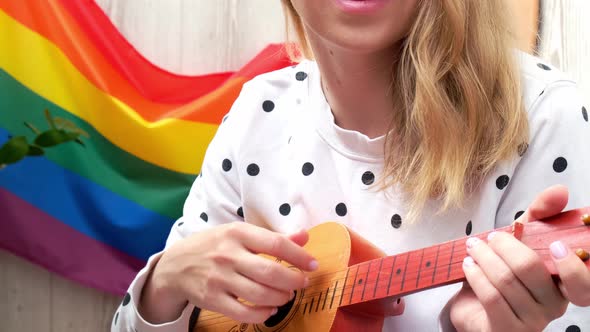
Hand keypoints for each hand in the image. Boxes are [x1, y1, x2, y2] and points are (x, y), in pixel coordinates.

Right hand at [139, 222, 317, 323]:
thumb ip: (272, 237)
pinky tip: (270, 309)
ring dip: (280, 298)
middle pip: (270, 272)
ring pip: (260, 294)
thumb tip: (304, 237)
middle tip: (301, 283)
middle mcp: (228, 255)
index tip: (312, 264)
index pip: (276, 244)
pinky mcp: (212, 299)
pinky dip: (262, 314)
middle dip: (293, 280)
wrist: (175, 265)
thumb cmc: (214, 246)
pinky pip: (243, 313)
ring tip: (287, 295)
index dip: (299, 256)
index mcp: (238, 233)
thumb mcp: (239, 233)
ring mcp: (219, 278)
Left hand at [449, 185, 576, 330]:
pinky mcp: (505, 330)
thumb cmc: (502, 271)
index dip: (573, 267)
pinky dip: (476, 275)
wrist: (472, 305)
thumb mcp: (521, 238)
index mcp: (563, 284)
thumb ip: (541, 214)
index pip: (583, 284)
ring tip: (473, 248)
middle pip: (531, 269)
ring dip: (484, 257)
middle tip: (490, 237)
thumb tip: (560, 191)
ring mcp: (530, 322)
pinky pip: (491, 298)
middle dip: (504, 245)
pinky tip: (469, 266)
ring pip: (506, 281)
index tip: (556, 244)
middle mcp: (553, 306)